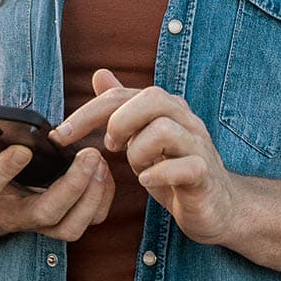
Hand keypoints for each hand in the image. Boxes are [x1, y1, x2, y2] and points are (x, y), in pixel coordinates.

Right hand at [0, 130, 113, 240]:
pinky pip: (89, 221)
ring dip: (91, 194)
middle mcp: (13, 216)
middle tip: (89, 154)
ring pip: (70, 227)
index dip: (4, 170)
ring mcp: (40, 225)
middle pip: (44, 213)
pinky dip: (102, 196)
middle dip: (71, 185)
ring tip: (99, 161)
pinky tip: (103, 170)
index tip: (24, 150)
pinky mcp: (63, 225)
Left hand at [53, 70, 240, 246]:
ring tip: (136, 167)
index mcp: (166, 108)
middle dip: (118, 121)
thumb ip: (123, 107)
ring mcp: (198, 145)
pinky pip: (184, 166)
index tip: (62, 135)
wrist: (217, 206)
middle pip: (151, 97)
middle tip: (110, 147)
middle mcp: (185, 119)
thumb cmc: (176, 169)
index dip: (87, 112)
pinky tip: (147, 180)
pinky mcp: (204, 173)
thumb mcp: (143, 137)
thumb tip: (99, 75)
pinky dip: (159, 173)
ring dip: (138, 151)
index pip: (122, 95)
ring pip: (164, 129)